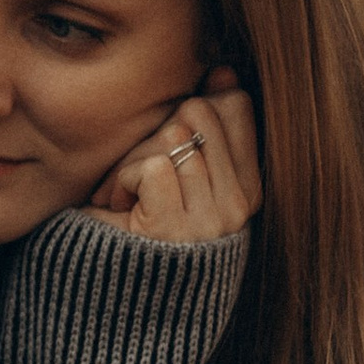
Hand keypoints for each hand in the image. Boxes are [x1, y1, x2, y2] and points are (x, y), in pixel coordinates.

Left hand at [90, 67, 261, 244]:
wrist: (115, 292)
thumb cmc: (142, 222)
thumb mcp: (180, 171)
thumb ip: (206, 125)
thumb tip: (223, 71)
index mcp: (248, 188)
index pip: (237, 107)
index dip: (197, 103)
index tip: (168, 138)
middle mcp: (238, 205)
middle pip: (197, 112)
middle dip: (155, 134)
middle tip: (140, 174)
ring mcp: (210, 219)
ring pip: (171, 135)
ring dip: (132, 162)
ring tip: (127, 198)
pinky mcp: (174, 227)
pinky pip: (152, 165)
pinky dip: (123, 180)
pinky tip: (120, 207)